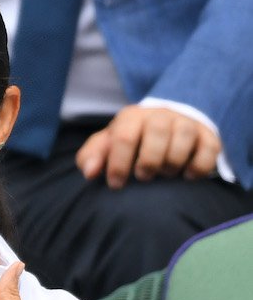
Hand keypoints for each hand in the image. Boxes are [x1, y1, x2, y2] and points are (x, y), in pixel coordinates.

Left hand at [76, 105, 219, 187]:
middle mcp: (160, 115)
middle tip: (143, 177)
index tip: (116, 184)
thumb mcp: (106, 146)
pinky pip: (209, 149)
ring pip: (184, 137)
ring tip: (164, 174)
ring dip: (172, 162)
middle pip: (157, 133)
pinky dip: (197, 167)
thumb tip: (90, 172)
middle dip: (148, 161)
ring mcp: (186, 123)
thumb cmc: (129, 141)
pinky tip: (186, 176)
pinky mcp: (208, 136)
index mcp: (132, 117)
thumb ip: (91, 157)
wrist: (163, 127)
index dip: (118, 164)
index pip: (124, 137)